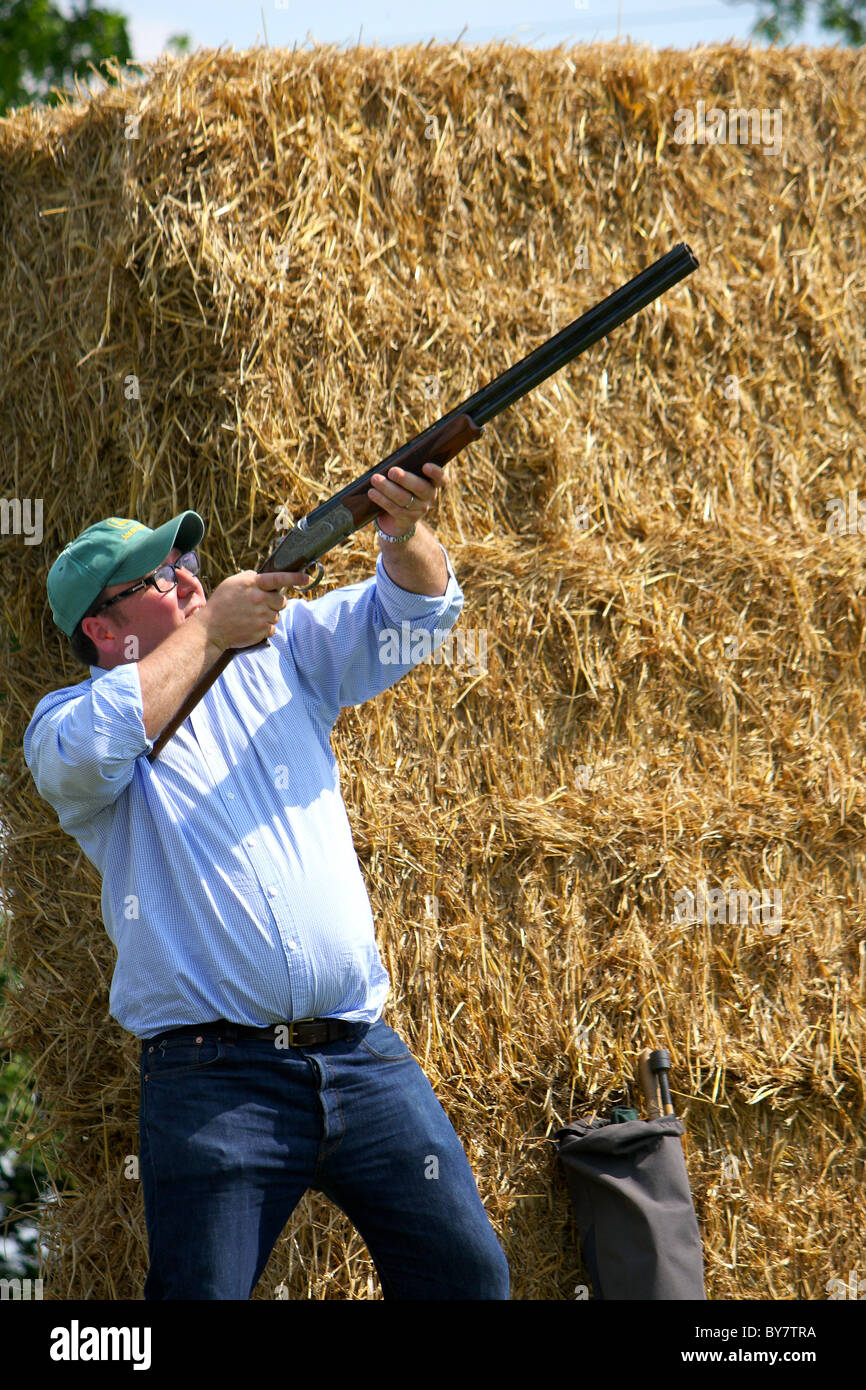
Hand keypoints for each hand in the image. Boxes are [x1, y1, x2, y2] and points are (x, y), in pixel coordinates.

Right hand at [197, 569, 312, 651]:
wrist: (211, 629)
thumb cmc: (221, 603)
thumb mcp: (232, 583)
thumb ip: (250, 577)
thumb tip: (264, 577)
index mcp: (253, 584)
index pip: (278, 578)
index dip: (294, 578)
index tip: (306, 578)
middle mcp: (259, 599)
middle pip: (282, 600)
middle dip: (275, 602)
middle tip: (262, 605)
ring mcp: (261, 615)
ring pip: (277, 615)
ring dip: (269, 616)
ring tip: (252, 617)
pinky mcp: (261, 630)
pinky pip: (272, 628)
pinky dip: (265, 628)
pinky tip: (252, 626)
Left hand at [367, 461, 447, 536]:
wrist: (397, 519)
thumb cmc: (401, 489)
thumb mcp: (406, 480)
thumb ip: (404, 471)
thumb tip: (389, 463)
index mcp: (432, 483)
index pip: (441, 478)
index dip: (436, 473)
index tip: (425, 466)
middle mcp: (430, 497)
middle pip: (421, 488)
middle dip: (405, 479)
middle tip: (392, 471)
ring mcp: (420, 510)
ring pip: (404, 498)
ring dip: (388, 488)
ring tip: (375, 479)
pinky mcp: (407, 519)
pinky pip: (394, 509)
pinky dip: (382, 499)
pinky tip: (372, 493)